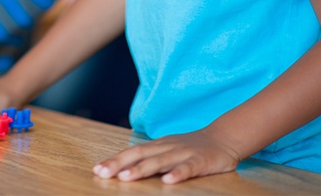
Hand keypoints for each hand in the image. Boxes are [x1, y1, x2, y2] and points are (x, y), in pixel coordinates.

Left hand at [93, 128, 241, 183]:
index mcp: (157, 146)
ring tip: (126, 177)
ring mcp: (183, 153)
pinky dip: (177, 173)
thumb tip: (125, 170)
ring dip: (141, 169)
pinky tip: (167, 181)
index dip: (114, 160)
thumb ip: (150, 159)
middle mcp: (166, 147)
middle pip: (139, 154)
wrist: (223, 138)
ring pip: (159, 161)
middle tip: (102, 173)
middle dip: (119, 164)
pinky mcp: (200, 161)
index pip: (131, 152)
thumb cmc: (190, 148)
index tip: (97, 169)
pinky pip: (187, 168)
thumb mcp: (168, 151)